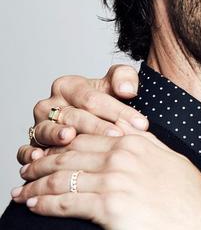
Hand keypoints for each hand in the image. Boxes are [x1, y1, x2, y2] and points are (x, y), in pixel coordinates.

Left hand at [12, 121, 200, 229]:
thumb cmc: (189, 195)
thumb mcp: (169, 158)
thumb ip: (146, 143)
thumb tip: (130, 132)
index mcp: (133, 142)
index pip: (84, 137)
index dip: (60, 146)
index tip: (47, 154)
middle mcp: (121, 157)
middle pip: (67, 156)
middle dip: (41, 165)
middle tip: (26, 172)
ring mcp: (114, 181)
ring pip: (61, 178)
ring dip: (35, 185)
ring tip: (22, 191)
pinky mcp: (108, 207)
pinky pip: (65, 203)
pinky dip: (44, 204)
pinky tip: (33, 205)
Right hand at [17, 65, 148, 164]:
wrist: (94, 123)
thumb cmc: (106, 103)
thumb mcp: (118, 84)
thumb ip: (124, 77)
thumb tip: (127, 88)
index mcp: (68, 86)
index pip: (93, 98)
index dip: (118, 110)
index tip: (140, 123)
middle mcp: (50, 105)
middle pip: (74, 115)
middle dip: (98, 126)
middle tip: (118, 135)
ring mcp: (39, 126)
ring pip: (49, 131)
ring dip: (59, 136)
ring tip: (70, 137)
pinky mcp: (31, 146)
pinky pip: (25, 149)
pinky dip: (29, 154)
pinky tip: (40, 157)